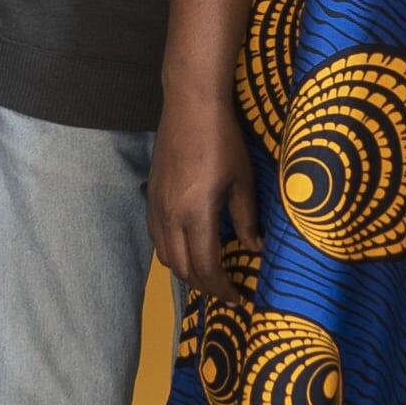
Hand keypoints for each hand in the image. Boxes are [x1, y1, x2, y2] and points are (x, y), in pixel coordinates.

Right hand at [148, 84, 258, 294]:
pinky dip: (171, 252)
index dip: (222, 288)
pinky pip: (156, 237)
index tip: (238, 297)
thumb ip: (246, 219)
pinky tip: (187, 247)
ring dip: (186, 271)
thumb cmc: (223, 140)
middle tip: (225, 290)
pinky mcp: (151, 197)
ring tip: (207, 273)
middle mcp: (170, 217)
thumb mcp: (242, 180)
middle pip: (182, 268)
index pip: (206, 267)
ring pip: (165, 256)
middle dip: (204, 286)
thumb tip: (255, 249)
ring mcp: (156, 207)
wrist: (190, 106)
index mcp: (196, 214)